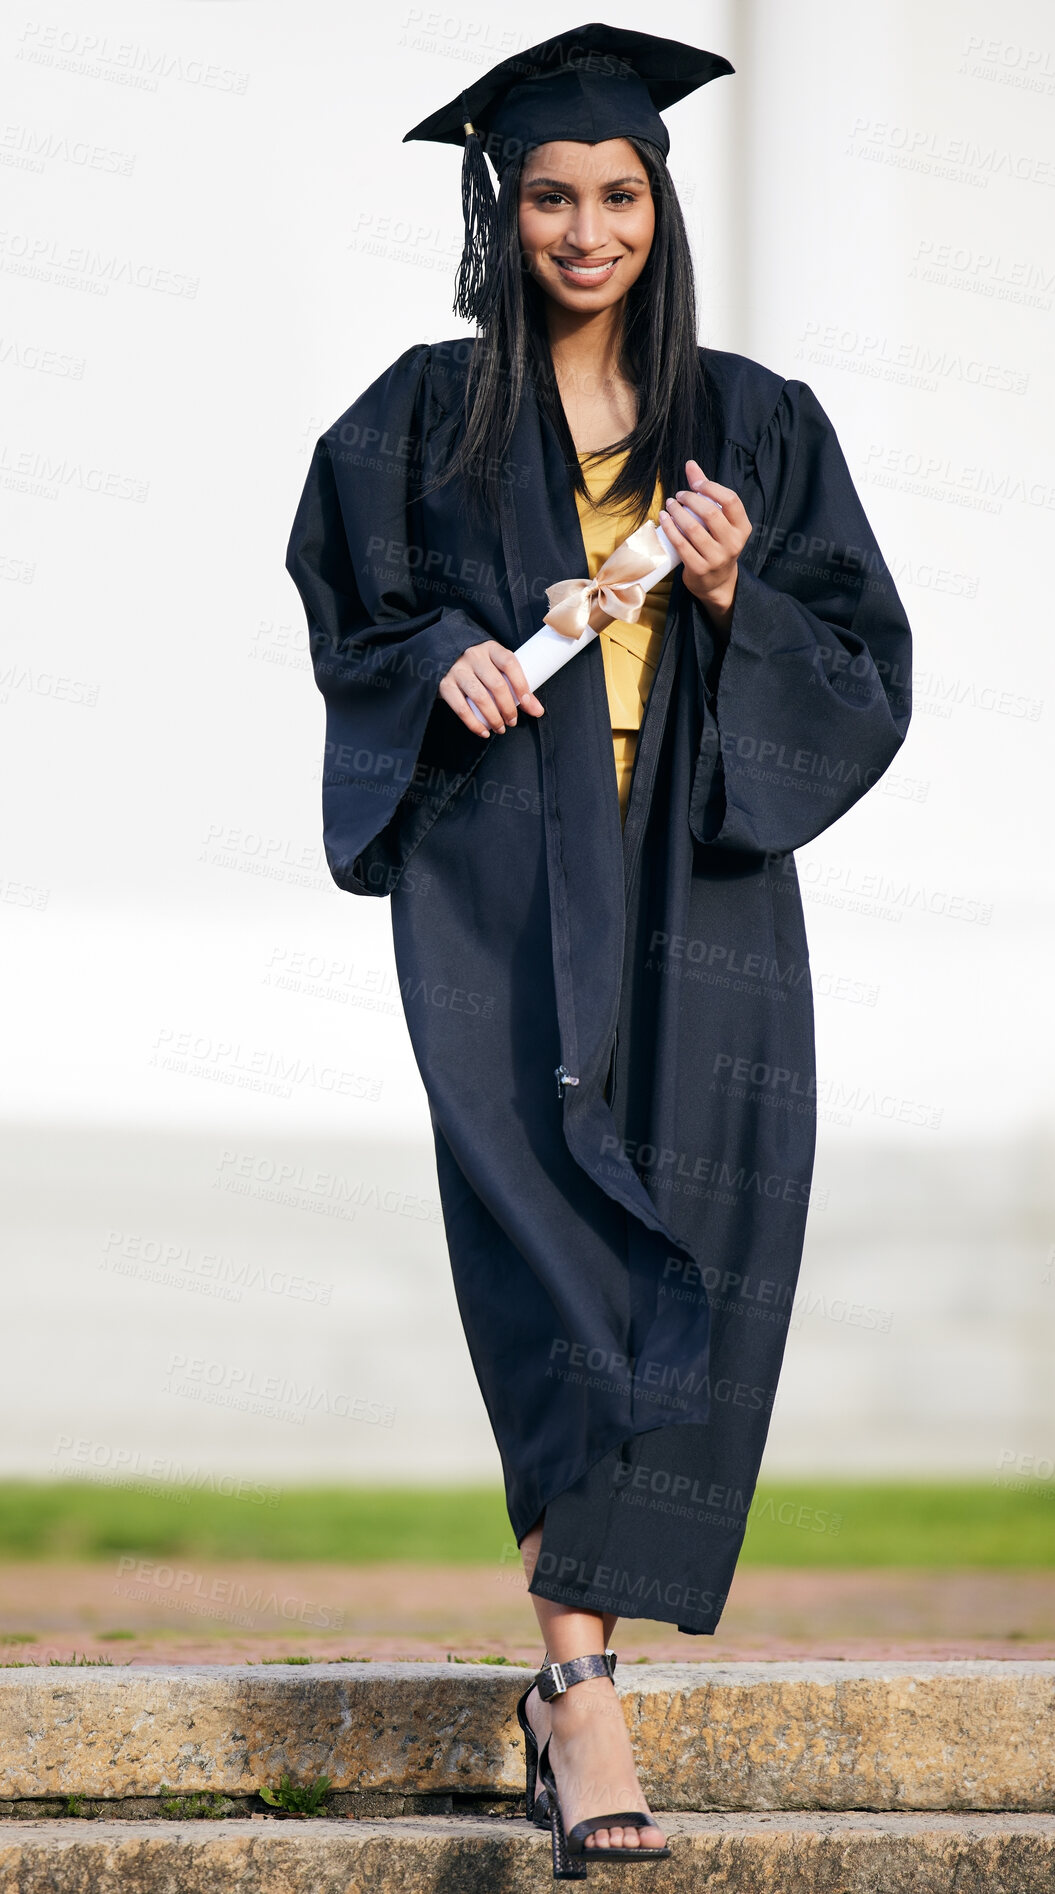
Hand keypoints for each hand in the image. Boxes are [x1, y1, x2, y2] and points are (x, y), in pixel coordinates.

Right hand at [438, 640, 545, 737]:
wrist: (443, 659)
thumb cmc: (479, 667)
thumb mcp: (497, 668)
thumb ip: (516, 686)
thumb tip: (538, 711)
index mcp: (490, 648)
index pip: (510, 663)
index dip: (521, 684)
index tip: (527, 702)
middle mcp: (473, 656)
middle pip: (496, 684)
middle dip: (508, 708)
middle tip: (513, 721)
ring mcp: (457, 669)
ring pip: (480, 697)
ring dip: (493, 718)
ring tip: (500, 728)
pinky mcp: (444, 684)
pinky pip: (461, 708)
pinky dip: (474, 724)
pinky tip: (483, 732)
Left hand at [659, 460, 752, 635]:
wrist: (717, 583)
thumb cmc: (717, 543)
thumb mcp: (720, 520)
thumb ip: (707, 491)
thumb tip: (690, 464)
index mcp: (742, 528)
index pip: (731, 500)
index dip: (711, 488)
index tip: (695, 484)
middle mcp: (733, 543)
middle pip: (711, 513)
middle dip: (691, 499)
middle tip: (679, 496)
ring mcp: (717, 558)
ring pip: (693, 529)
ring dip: (677, 513)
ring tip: (669, 505)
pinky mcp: (700, 569)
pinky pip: (681, 545)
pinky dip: (670, 529)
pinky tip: (663, 519)